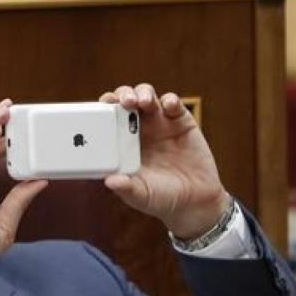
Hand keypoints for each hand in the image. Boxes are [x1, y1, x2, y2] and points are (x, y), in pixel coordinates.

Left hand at [100, 84, 228, 239]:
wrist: (194, 201)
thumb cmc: (161, 198)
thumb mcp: (141, 196)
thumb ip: (126, 188)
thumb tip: (109, 181)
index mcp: (122, 143)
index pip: (108, 118)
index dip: (103, 108)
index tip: (100, 107)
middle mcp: (139, 129)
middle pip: (126, 100)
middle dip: (122, 95)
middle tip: (123, 101)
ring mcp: (160, 123)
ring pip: (147, 96)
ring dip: (143, 93)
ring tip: (144, 102)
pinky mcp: (181, 121)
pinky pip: (174, 104)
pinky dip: (170, 100)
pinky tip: (168, 106)